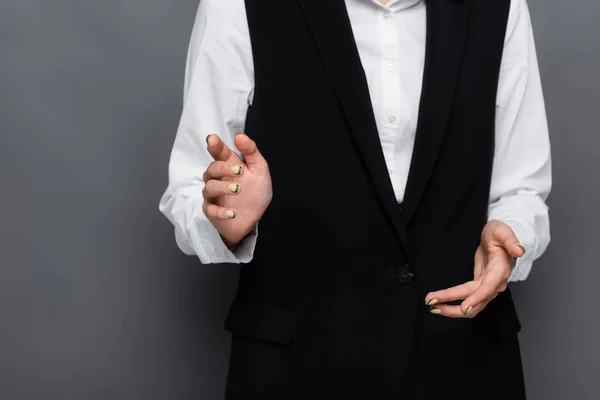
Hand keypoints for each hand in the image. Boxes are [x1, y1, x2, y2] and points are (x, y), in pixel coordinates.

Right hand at [202, 132, 272, 247]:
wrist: (254, 218)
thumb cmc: (255, 192)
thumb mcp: (260, 170)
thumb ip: (251, 152)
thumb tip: (240, 135)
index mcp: (229, 165)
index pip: (219, 152)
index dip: (215, 145)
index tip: (213, 139)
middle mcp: (218, 178)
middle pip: (212, 169)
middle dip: (223, 168)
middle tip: (239, 171)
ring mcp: (214, 195)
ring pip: (209, 188)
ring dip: (223, 188)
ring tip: (238, 190)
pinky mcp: (212, 211)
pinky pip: (210, 210)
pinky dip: (220, 211)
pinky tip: (232, 213)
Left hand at [424, 220, 525, 317]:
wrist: (499, 239)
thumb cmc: (499, 234)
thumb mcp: (502, 231)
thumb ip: (510, 240)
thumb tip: (519, 250)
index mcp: (500, 270)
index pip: (488, 287)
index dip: (476, 298)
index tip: (463, 307)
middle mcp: (495, 283)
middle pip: (476, 301)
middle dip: (453, 306)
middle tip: (431, 303)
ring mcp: (488, 288)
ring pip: (471, 306)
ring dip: (451, 309)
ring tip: (431, 306)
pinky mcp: (481, 287)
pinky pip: (468, 300)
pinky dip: (453, 303)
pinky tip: (440, 303)